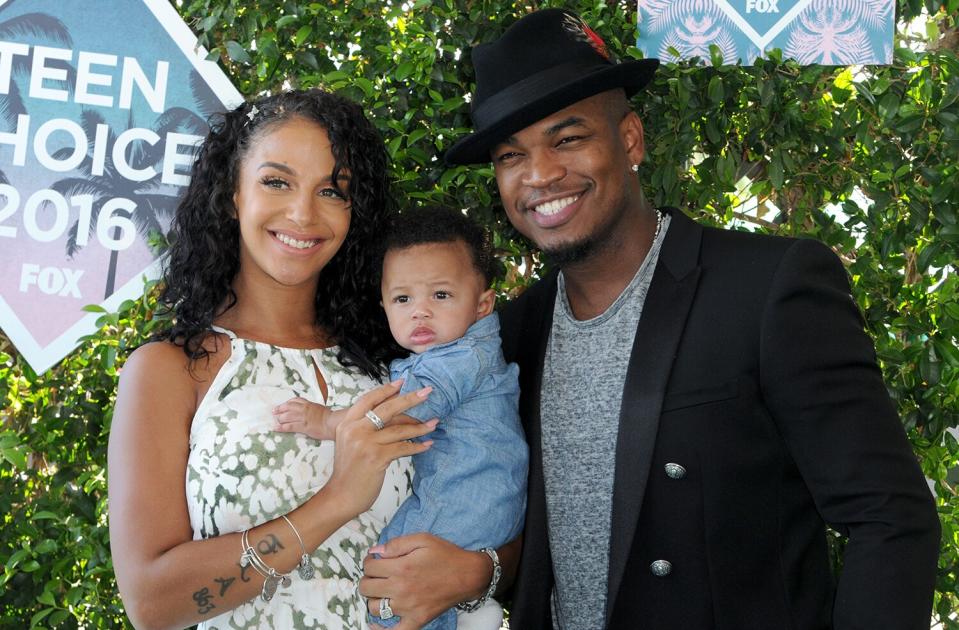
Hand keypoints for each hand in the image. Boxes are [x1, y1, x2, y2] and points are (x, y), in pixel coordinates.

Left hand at [273, 397, 346, 439]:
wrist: (333, 423)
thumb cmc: (328, 417)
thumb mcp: (318, 408)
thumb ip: (311, 408)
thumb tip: (305, 411)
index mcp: (308, 404)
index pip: (294, 401)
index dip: (286, 403)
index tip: (281, 406)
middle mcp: (304, 409)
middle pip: (288, 407)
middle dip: (279, 409)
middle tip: (274, 412)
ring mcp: (303, 418)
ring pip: (287, 416)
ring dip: (279, 419)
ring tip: (275, 421)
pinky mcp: (303, 426)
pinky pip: (289, 426)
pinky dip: (281, 427)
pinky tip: (276, 428)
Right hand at [323, 382, 436, 517]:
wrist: (341, 494)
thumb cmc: (349, 469)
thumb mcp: (351, 442)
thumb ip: (365, 426)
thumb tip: (393, 412)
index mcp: (347, 422)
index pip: (369, 399)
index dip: (386, 390)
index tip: (402, 383)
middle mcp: (355, 429)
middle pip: (387, 408)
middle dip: (410, 399)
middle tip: (427, 392)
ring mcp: (365, 443)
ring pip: (399, 429)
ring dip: (420, 426)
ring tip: (434, 423)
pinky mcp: (377, 457)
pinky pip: (403, 447)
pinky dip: (417, 446)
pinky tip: (428, 445)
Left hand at [360, 533, 492, 628]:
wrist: (468, 575)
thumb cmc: (446, 555)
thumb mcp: (423, 539)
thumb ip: (397, 544)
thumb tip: (376, 551)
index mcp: (401, 567)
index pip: (369, 566)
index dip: (370, 561)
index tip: (376, 560)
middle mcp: (401, 589)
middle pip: (366, 587)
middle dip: (369, 578)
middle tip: (379, 575)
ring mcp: (408, 608)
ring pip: (373, 608)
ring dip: (374, 598)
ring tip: (383, 591)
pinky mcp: (417, 620)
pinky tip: (376, 623)